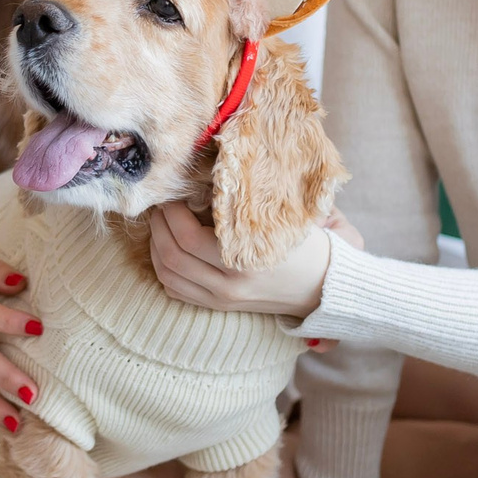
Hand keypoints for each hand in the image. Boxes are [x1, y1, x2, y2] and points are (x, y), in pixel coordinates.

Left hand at [147, 203, 349, 319]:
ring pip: (168, 275)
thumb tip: (212, 171)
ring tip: (160, 223)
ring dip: (156, 246)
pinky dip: (164, 269)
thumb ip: (248, 198)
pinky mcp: (218, 306)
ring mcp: (221, 299)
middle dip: (158, 225)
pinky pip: (175, 291)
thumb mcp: (282, 217)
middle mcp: (228, 284)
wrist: (322, 286)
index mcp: (243, 259)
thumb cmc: (304, 244)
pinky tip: (168, 248)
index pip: (187, 237)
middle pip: (171, 255)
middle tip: (160, 204)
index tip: (174, 193)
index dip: (171, 212)